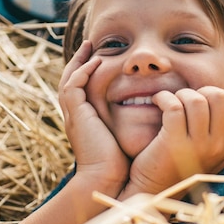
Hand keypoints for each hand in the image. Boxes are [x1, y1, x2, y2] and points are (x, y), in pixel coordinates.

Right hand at [59, 41, 129, 192]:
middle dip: (79, 61)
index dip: (87, 73)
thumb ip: (132, 124)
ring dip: (79, 61)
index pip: (80, 90)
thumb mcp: (125, 139)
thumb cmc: (120, 165)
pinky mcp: (77, 114)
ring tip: (90, 46)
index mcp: (83, 121)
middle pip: (69, 80)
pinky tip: (97, 62)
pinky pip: (74, 86)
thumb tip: (154, 114)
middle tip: (89, 44)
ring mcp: (73, 115)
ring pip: (68, 79)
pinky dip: (83, 72)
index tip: (99, 59)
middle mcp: (75, 116)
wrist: (106, 179)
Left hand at [124, 86, 223, 195]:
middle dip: (203, 91)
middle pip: (220, 98)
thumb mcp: (211, 154)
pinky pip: (173, 105)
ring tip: (172, 101)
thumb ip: (223, 134)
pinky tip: (157, 101)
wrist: (154, 191)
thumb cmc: (180, 167)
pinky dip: (163, 97)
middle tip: (188, 99)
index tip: (210, 98)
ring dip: (181, 94)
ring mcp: (197, 146)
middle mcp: (218, 147)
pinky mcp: (173, 143)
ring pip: (196, 100)